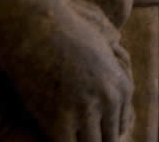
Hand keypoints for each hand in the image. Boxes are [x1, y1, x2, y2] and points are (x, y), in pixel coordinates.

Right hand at [0, 0, 133, 141]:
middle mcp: (110, 100)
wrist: (37, 28)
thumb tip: (117, 70)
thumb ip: (112, 71)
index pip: (119, 127)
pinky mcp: (59, 119)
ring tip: (62, 134)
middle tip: (74, 133)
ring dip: (77, 141)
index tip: (84, 129)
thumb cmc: (64, 38)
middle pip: (107, 139)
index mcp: (122, 87)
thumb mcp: (100, 54)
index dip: (100, 131)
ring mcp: (86, 110)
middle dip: (91, 139)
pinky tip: (48, 136)